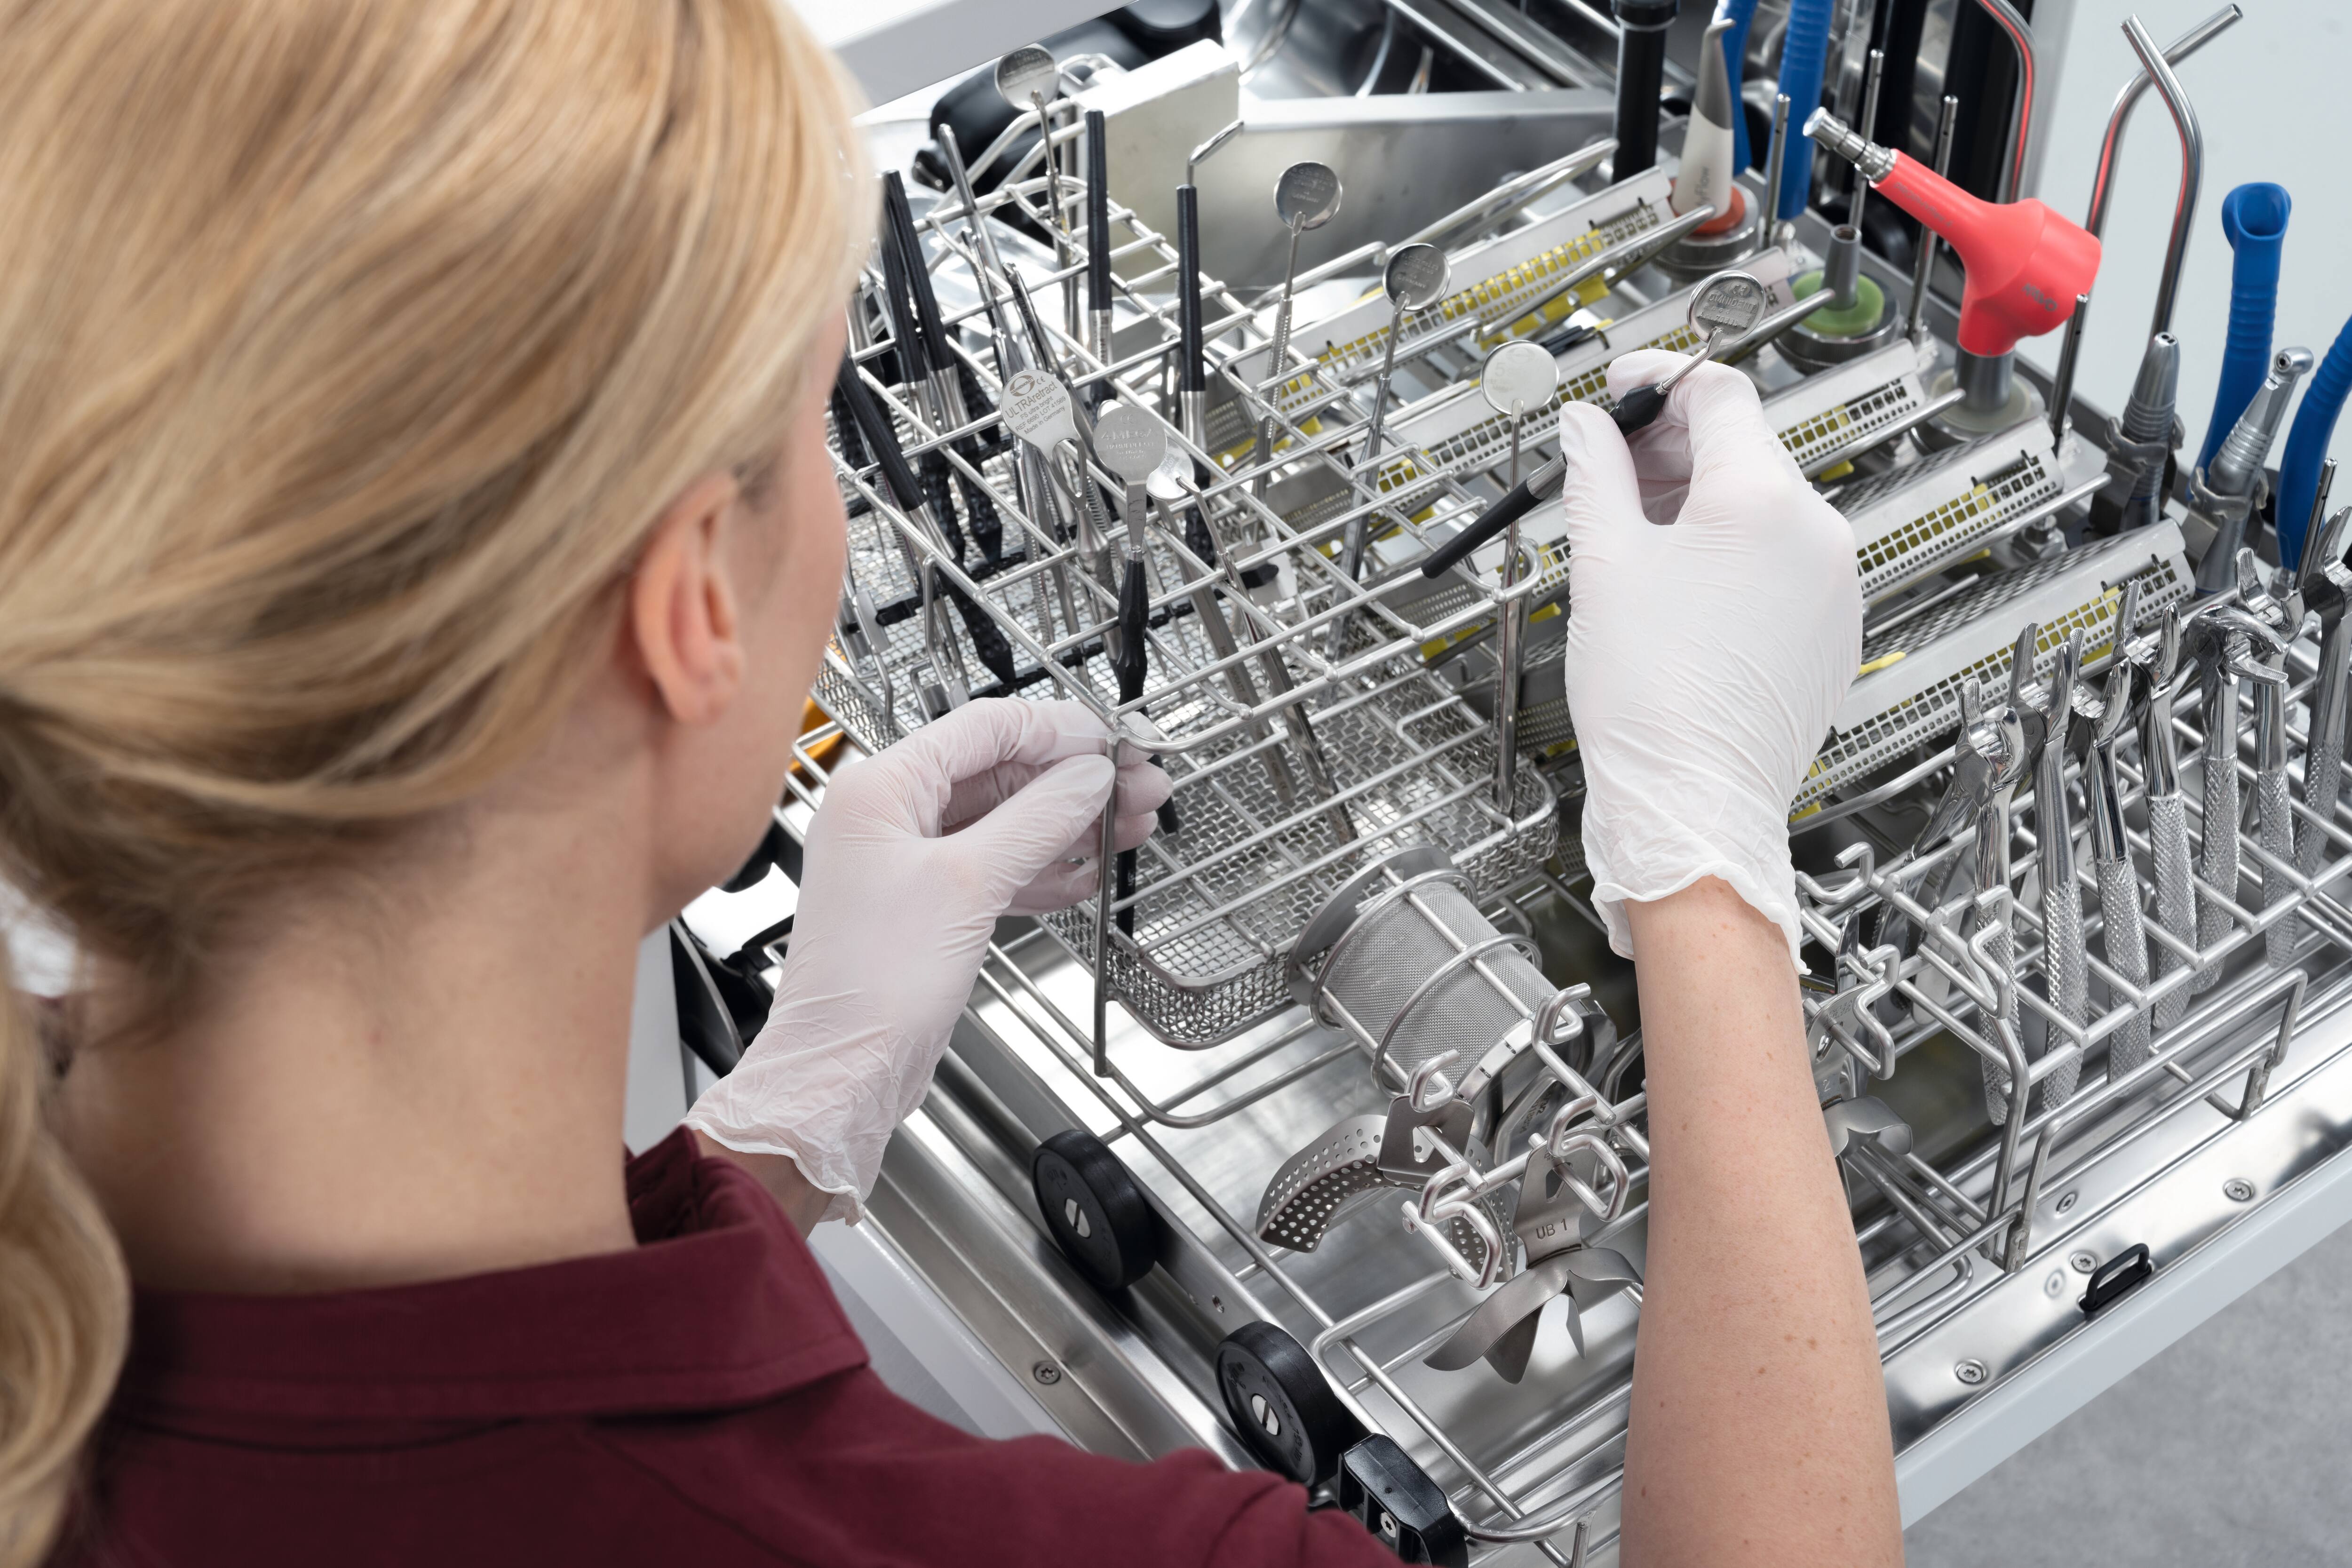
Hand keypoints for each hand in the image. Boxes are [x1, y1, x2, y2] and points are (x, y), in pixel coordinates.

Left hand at [685, 699, 1169, 1221]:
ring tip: (1134, 823)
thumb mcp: (967, 884)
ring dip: (1072, 823)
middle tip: (1141, 785)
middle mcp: (890, 815)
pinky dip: (1046, 867)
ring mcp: (909, 861)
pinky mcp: (930, 905)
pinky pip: (999, 867)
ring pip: (1007, 821)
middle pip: (1001, 772)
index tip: (1113, 741)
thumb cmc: (871, 983)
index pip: (984, 727)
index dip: (1057, 730)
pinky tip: (1091, 870)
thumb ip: (1035, 820)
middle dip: (1077, 780)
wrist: (844, 1072)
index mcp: (880, 788)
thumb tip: (1087, 777)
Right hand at [1554, 351, 1860, 966]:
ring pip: (1764, 507)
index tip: (1623, 387)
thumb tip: (1587, 428)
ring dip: (1701, 499)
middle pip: (1746, 448)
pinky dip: (1733, 552)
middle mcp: (1816, 534)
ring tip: (1637, 528)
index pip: (1721, 394)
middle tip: (1613, 458)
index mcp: (1762, 502)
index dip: (1661, 379)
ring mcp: (1833, 585)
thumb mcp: (1605, 565)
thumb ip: (1596, 475)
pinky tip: (1681, 582)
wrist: (1693, 801)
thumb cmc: (1654, 702)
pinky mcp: (1831, 629)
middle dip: (1675, 444)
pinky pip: (1783, 561)